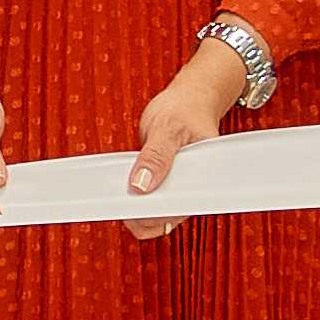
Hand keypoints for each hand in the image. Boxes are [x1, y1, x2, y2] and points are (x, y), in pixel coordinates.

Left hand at [124, 37, 249, 234]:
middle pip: (164, 219)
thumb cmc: (186, 110)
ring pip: (153, 216)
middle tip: (118, 196)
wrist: (188, 100)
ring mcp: (176, 189)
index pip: (179, 211)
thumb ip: (156, 156)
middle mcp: (191, 189)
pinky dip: (132, 198)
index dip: (154, 216)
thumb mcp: (168, 127)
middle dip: (140, 213)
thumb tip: (141, 186)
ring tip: (116, 193)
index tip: (130, 209)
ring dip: (133, 208)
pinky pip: (146, 201)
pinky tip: (119, 190)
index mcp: (203, 181)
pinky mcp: (162, 185)